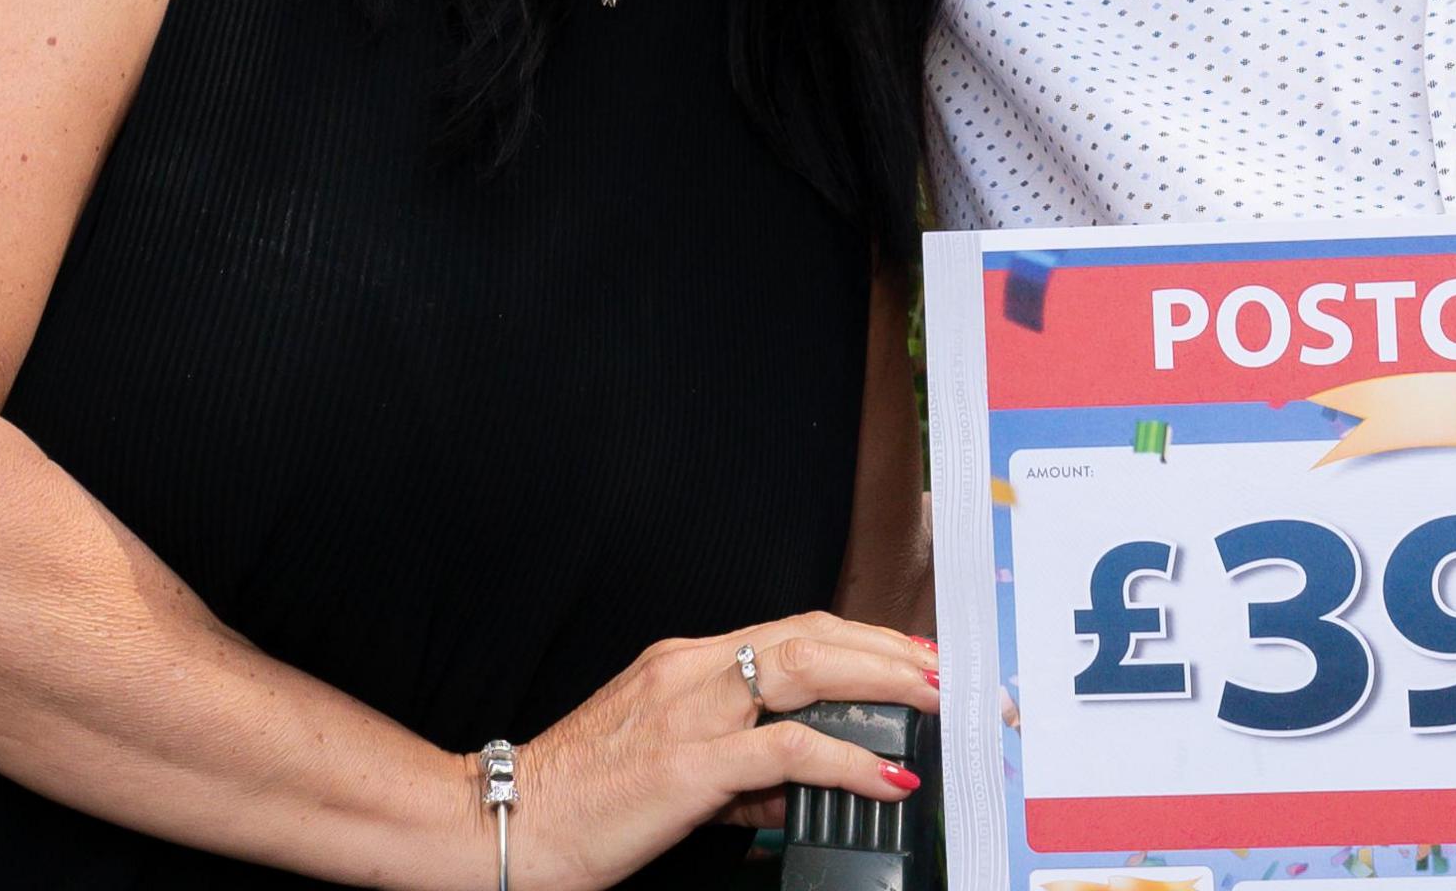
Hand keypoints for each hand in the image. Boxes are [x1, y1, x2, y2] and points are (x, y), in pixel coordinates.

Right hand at [515, 614, 938, 889]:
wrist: (507, 824)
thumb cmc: (581, 800)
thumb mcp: (670, 770)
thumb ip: (740, 773)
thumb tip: (799, 789)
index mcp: (686, 664)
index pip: (794, 630)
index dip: (862, 638)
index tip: (914, 657)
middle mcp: (690, 671)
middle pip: (812, 635)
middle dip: (889, 650)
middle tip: (948, 674)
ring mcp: (688, 712)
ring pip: (804, 667)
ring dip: (882, 682)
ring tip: (934, 702)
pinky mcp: (687, 764)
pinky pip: (785, 748)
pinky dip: (846, 757)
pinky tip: (886, 774)